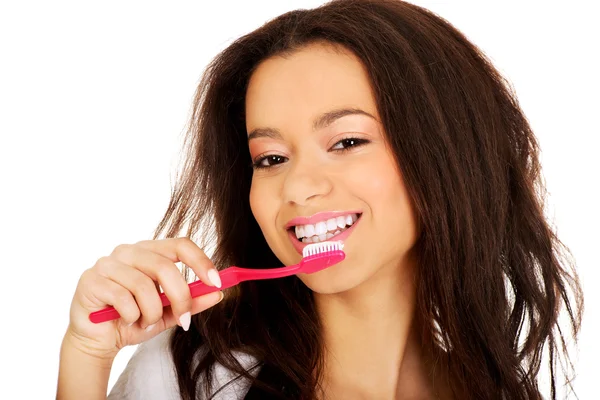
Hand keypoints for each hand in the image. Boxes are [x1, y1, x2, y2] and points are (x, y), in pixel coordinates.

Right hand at [64, 237, 222, 360]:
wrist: (99, 340)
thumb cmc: (133, 320)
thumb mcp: (168, 313)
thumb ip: (192, 302)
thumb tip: (218, 293)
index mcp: (150, 252)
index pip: (180, 245)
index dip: (201, 261)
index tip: (216, 282)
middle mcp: (128, 251)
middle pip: (164, 266)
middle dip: (179, 297)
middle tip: (183, 320)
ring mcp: (107, 263)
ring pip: (144, 286)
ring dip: (151, 313)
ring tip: (145, 322)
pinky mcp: (91, 280)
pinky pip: (122, 298)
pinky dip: (131, 316)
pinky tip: (126, 321)